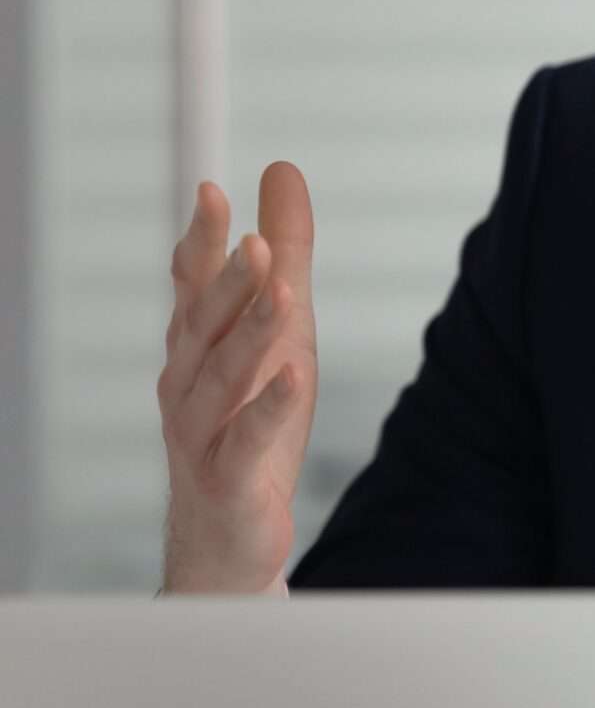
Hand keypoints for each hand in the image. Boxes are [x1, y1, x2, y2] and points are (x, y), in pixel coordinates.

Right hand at [156, 162, 317, 592]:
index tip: (211, 192)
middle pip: (206, 324)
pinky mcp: (231, 478)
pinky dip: (270, 406)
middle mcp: (189, 382)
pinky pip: (249, 437)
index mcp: (197, 345)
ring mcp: (203, 432)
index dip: (200, 241)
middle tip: (255, 240)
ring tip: (280, 291)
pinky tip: (292, 374)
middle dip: (227, 280)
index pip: (193, 285)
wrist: (226, 537)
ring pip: (224, 375)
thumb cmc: (248, 422)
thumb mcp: (281, 327)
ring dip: (250, 331)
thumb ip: (286, 254)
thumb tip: (282, 170)